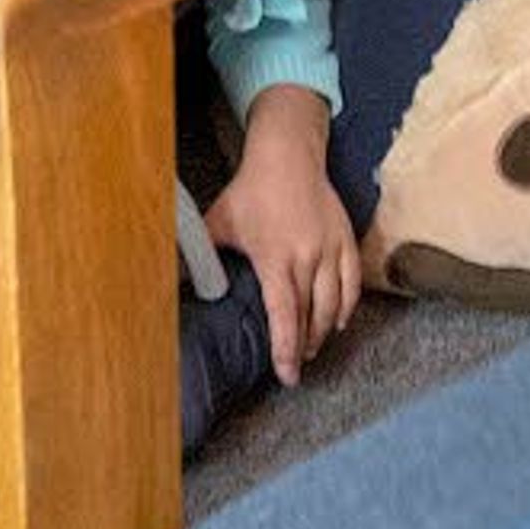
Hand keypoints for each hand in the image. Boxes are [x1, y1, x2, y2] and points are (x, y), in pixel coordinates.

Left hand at [204, 95, 358, 388]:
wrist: (288, 155)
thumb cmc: (252, 189)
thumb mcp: (219, 221)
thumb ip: (201, 254)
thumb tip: (177, 279)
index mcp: (275, 257)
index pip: (285, 314)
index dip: (286, 349)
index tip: (287, 374)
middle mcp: (307, 256)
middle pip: (312, 316)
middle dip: (304, 347)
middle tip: (295, 367)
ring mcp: (331, 248)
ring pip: (335, 304)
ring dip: (325, 331)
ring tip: (313, 348)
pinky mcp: (345, 239)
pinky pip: (353, 283)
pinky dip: (347, 307)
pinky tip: (338, 322)